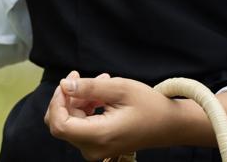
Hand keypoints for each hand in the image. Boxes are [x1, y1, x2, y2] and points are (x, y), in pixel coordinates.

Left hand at [44, 71, 181, 160]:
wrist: (169, 125)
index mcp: (99, 136)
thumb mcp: (119, 88)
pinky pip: (80, 126)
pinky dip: (85, 108)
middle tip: (81, 76)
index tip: (67, 82)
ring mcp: (95, 150)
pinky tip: (100, 95)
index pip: (59, 124)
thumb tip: (63, 86)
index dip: (57, 101)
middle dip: (68, 98)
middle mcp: (93, 149)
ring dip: (78, 100)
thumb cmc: (148, 105)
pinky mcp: (97, 146)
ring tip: (99, 83)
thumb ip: (89, 87)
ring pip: (70, 122)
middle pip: (62, 123)